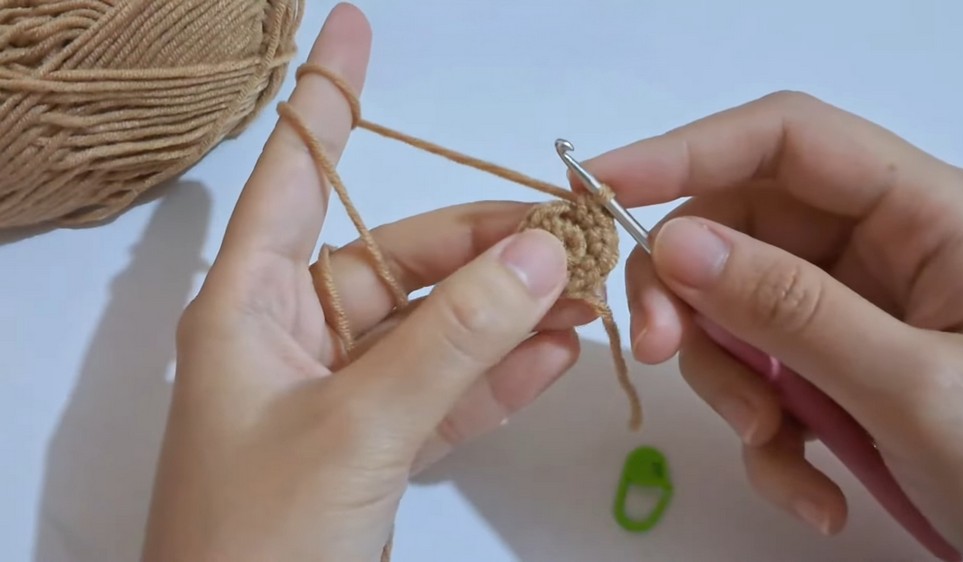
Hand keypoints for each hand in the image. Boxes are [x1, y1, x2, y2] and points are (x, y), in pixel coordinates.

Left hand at [141, 5, 590, 560]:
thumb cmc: (258, 539)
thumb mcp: (356, 426)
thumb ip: (451, 341)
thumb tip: (540, 258)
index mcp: (252, 306)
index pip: (297, 173)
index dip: (327, 98)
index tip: (353, 27)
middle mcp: (295, 335)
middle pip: (399, 257)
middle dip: (485, 244)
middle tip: (569, 234)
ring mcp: (341, 392)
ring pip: (435, 326)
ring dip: (509, 312)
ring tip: (588, 291)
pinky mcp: (376, 444)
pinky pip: (446, 389)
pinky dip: (500, 375)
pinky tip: (557, 355)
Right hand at [583, 92, 962, 559]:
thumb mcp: (914, 388)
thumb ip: (793, 311)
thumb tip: (674, 247)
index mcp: (928, 214)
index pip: (787, 141)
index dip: (687, 149)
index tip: (599, 188)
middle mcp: (888, 248)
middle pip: (744, 233)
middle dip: (694, 299)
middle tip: (657, 353)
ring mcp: (864, 312)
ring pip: (743, 315)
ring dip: (735, 387)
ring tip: (774, 453)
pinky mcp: (848, 370)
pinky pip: (771, 379)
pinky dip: (770, 438)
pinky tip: (812, 493)